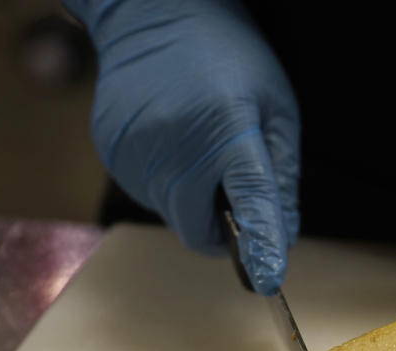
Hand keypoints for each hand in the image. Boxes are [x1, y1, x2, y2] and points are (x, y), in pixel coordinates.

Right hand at [65, 0, 299, 293]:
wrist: (154, 15)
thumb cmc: (227, 58)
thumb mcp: (275, 108)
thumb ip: (280, 178)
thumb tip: (282, 238)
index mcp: (228, 128)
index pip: (249, 199)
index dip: (260, 243)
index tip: (266, 279)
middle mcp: (176, 144)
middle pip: (198, 230)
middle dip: (219, 228)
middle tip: (230, 193)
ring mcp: (137, 150)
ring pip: (171, 214)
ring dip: (190, 200)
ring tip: (196, 145)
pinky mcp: (113, 152)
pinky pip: (147, 193)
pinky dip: (165, 183)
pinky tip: (171, 140)